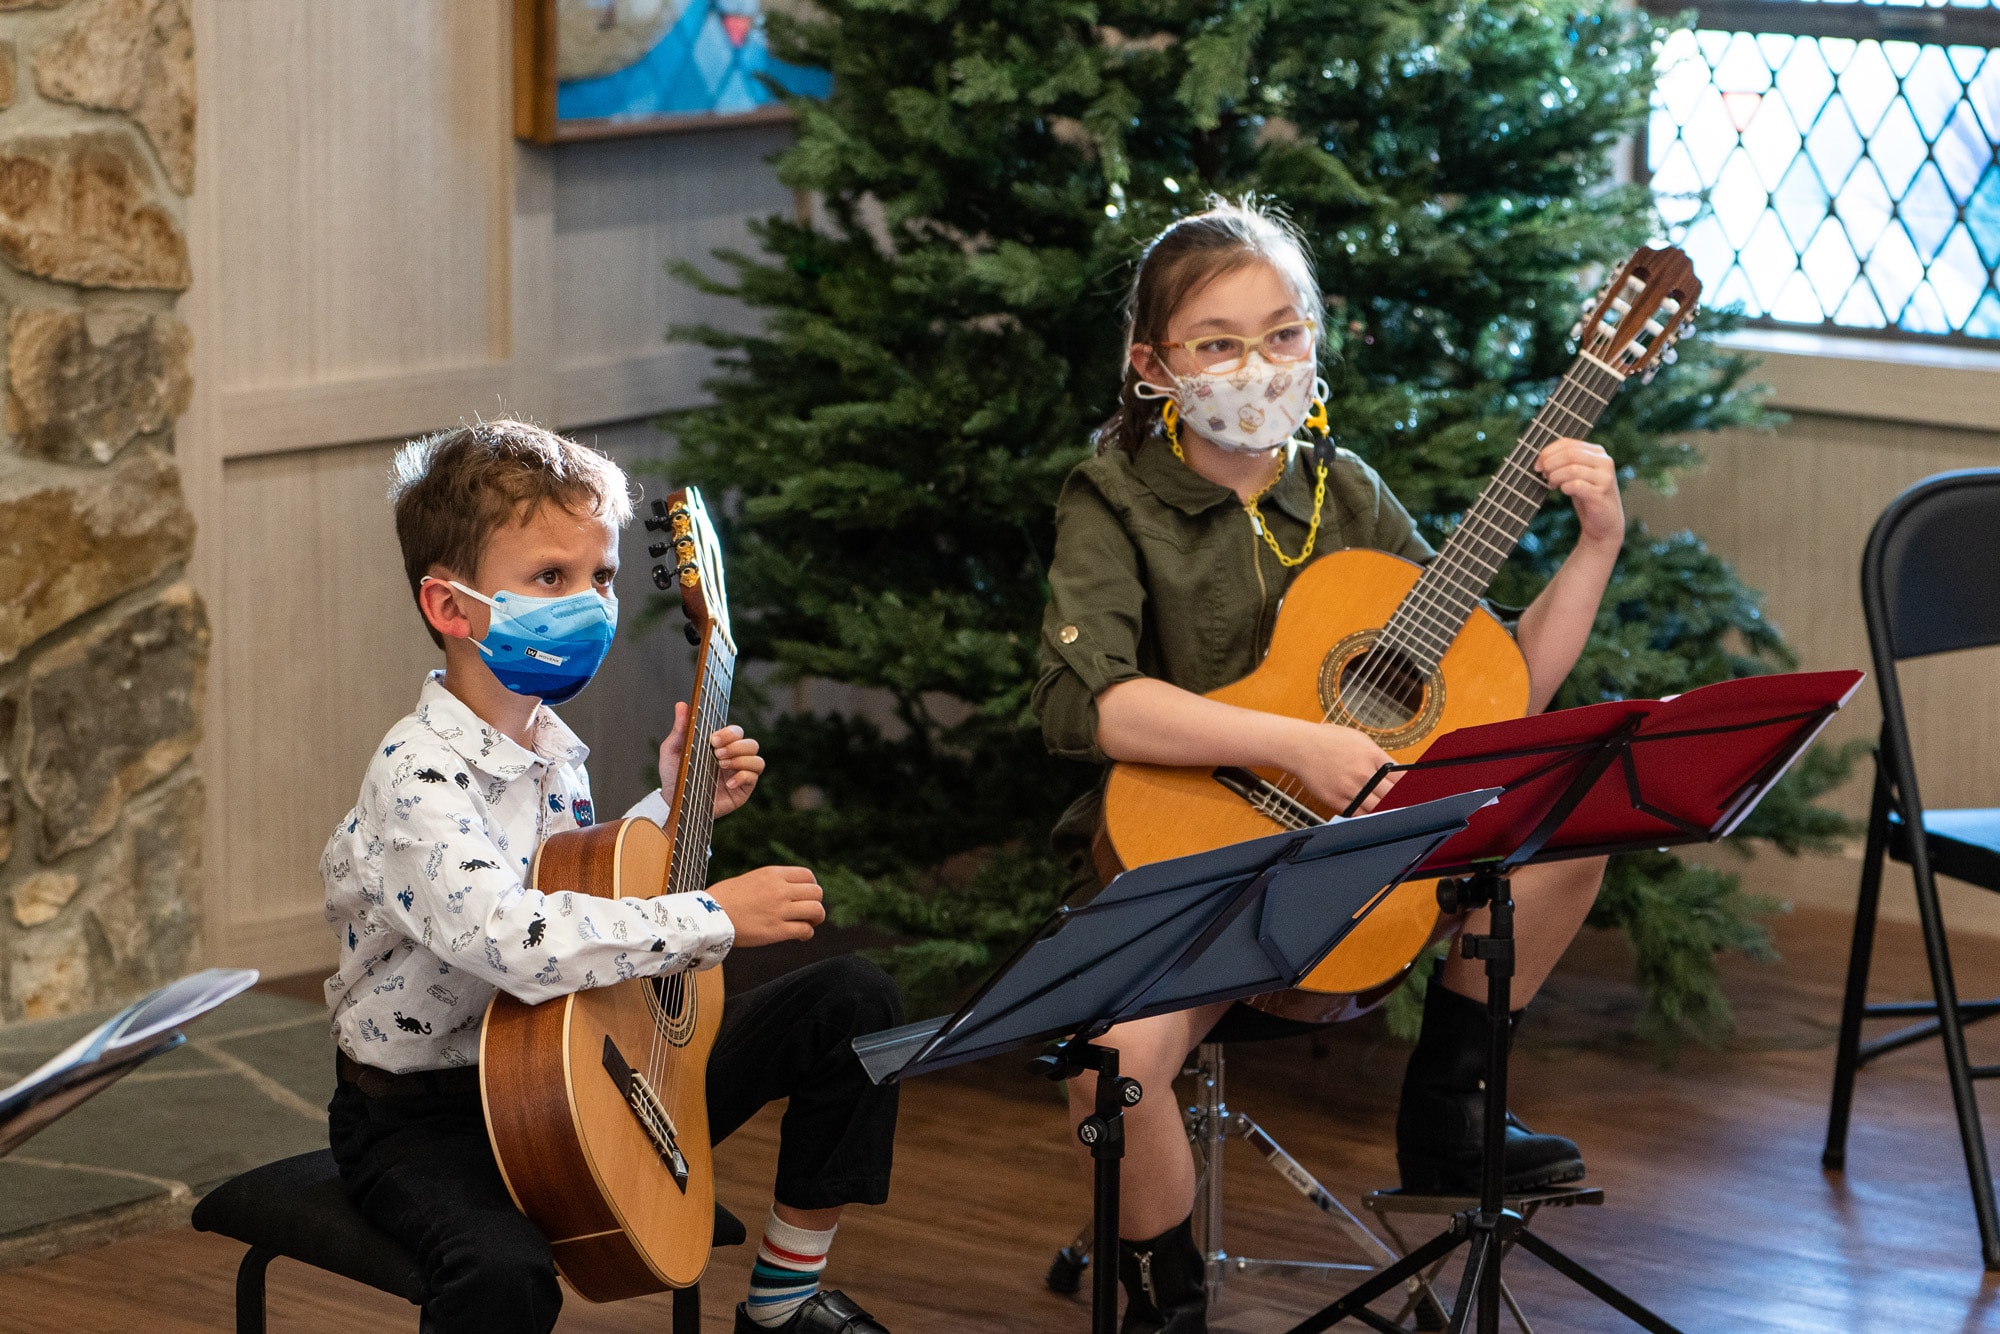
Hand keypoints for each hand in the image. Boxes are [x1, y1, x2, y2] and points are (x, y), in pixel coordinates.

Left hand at [657, 702, 764, 817]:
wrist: (674, 802)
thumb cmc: (675, 774)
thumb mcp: (673, 750)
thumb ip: (680, 728)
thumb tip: (682, 704)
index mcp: (721, 745)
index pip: (736, 731)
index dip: (730, 733)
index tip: (714, 740)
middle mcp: (734, 757)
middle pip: (751, 743)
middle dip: (736, 747)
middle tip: (717, 754)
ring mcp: (739, 774)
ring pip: (757, 759)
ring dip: (741, 760)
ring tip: (721, 765)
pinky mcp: (742, 790)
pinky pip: (754, 778)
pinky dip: (742, 777)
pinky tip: (727, 783)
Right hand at [706, 865, 824, 946]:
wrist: (708, 916)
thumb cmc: (724, 899)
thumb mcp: (751, 879)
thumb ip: (771, 883)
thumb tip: (787, 891)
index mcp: (773, 874)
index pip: (807, 875)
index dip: (811, 887)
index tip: (805, 896)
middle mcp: (779, 890)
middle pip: (817, 892)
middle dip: (815, 903)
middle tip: (808, 912)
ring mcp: (780, 910)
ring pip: (816, 911)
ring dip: (815, 919)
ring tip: (808, 924)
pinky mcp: (777, 931)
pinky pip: (805, 930)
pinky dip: (807, 934)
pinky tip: (800, 936)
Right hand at [1279, 720, 1399, 814]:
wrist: (1299, 746)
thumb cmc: (1328, 740)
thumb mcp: (1359, 740)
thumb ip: (1377, 756)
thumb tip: (1394, 771)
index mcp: (1372, 755)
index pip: (1401, 777)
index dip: (1411, 788)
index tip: (1419, 794)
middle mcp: (1363, 773)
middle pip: (1392, 795)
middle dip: (1402, 802)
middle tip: (1411, 809)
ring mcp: (1350, 788)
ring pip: (1377, 808)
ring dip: (1387, 812)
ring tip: (1394, 815)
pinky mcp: (1336, 799)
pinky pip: (1357, 814)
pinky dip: (1367, 816)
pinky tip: (1373, 817)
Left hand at [1537, 437, 1622, 550]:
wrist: (1604, 522)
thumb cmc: (1585, 495)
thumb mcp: (1575, 474)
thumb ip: (1564, 462)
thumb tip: (1540, 458)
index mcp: (1597, 452)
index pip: (1568, 443)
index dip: (1548, 452)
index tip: (1537, 465)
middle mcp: (1605, 461)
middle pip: (1569, 454)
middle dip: (1550, 464)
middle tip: (1543, 476)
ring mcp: (1605, 477)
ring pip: (1572, 469)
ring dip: (1555, 476)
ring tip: (1552, 484)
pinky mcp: (1601, 494)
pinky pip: (1577, 485)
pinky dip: (1565, 487)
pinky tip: (1564, 491)